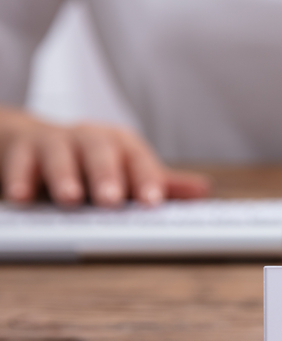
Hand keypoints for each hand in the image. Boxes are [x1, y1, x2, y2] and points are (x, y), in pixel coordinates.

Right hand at [0, 108, 209, 205]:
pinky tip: (21, 198)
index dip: (146, 179)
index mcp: (122, 145)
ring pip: (59, 153)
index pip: (138, 160)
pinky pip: (19, 161)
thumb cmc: (92, 164)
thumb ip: (161, 184)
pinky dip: (18, 178)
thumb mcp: (127, 171)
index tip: (152, 202)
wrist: (33, 144)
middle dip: (107, 175)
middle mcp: (90, 139)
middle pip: (101, 152)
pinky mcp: (20, 149)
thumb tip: (203, 191)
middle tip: (111, 200)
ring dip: (64, 176)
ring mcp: (53, 141)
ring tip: (69, 199)